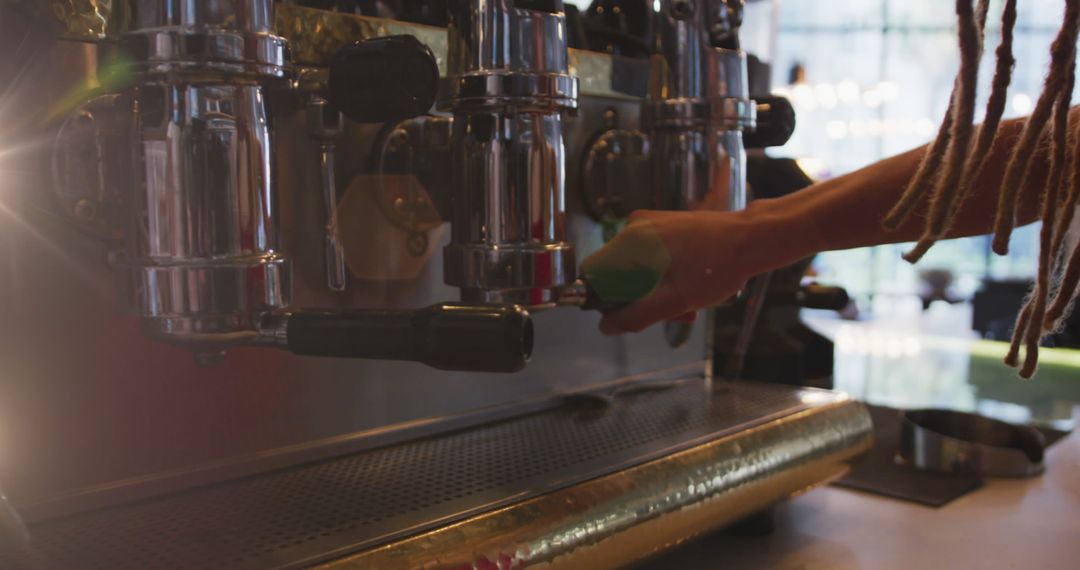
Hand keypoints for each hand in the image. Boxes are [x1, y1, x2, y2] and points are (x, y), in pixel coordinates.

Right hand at [583, 208, 770, 334]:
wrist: (752, 238)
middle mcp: (635, 226)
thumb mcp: (676, 300)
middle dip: (640, 298)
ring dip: (655, 290)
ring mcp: (651, 224)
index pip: (596, 273)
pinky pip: (651, 256)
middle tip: (669, 312)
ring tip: (685, 304)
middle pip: (618, 272)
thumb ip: (638, 315)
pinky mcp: (666, 225)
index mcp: (631, 239)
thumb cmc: (718, 265)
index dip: (608, 299)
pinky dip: (664, 275)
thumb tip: (606, 327)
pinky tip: (687, 286)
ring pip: (637, 267)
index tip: (631, 313)